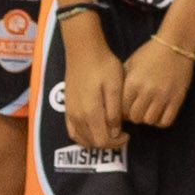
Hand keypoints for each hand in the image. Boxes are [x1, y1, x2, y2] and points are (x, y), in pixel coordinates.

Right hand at [59, 39, 122, 153]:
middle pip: (92, 142)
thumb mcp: (115, 87)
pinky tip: (93, 130)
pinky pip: (72, 131)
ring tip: (109, 132)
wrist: (84, 51)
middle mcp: (77, 116)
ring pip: (81, 139)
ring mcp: (70, 113)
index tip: (127, 135)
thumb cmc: (104, 66)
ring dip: (96, 141)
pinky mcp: (67, 108)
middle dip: (108, 143)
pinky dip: (83, 137)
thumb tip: (114, 132)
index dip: (116, 143)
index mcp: (91, 112)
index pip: (102, 141)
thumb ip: (114, 112)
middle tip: (121, 134)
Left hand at [115, 30, 193, 129]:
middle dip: (134, 116)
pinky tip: (159, 113)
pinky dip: (160, 121)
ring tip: (148, 110)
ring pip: (150, 121)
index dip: (121, 112)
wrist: (175, 46)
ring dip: (147, 118)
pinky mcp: (177, 99)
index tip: (125, 108)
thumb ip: (122, 83)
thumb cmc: (149, 54)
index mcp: (133, 82)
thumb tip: (114, 102)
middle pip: (135, 118)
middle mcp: (147, 91)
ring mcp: (163, 96)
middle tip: (136, 109)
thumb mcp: (130, 64)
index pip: (121, 109)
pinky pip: (166, 121)